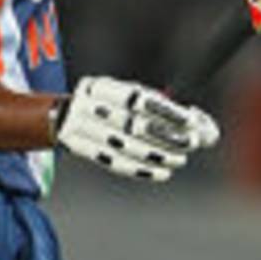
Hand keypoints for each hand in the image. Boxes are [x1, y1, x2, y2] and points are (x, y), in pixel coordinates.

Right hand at [54, 76, 219, 181]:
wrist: (60, 118)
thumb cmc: (107, 106)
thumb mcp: (126, 97)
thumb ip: (159, 107)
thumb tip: (200, 124)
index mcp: (100, 86)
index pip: (138, 99)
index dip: (166, 111)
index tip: (190, 121)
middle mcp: (87, 105)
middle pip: (132, 124)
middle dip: (165, 135)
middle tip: (190, 143)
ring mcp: (79, 128)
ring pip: (124, 146)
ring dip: (157, 156)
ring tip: (179, 160)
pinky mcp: (79, 149)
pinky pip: (113, 162)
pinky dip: (141, 170)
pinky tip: (161, 173)